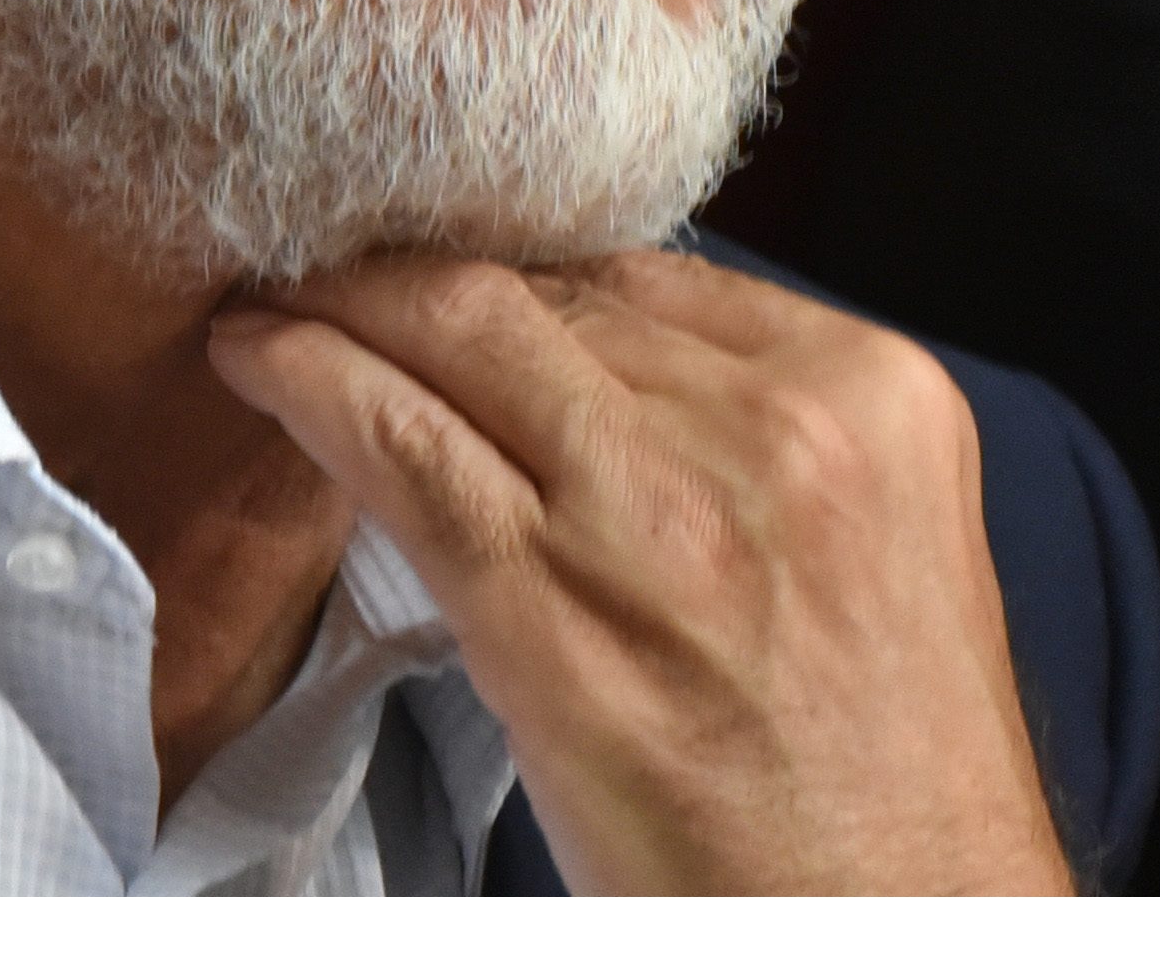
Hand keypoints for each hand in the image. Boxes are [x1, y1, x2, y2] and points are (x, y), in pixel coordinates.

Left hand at [205, 248, 1070, 893]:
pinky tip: (257, 356)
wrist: (902, 942)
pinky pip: (400, 440)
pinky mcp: (553, 605)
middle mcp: (776, 421)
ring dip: (345, 295)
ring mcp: (659, 507)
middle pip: (554, 285)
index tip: (455, 270)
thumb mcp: (880, 558)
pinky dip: (308, 377)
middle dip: (430, 264)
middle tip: (335, 249)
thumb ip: (764, 447)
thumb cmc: (883, 798)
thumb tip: (607, 381)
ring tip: (277, 292)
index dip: (530, 264)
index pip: (655, 271)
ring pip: (460, 327)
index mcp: (872, 395)